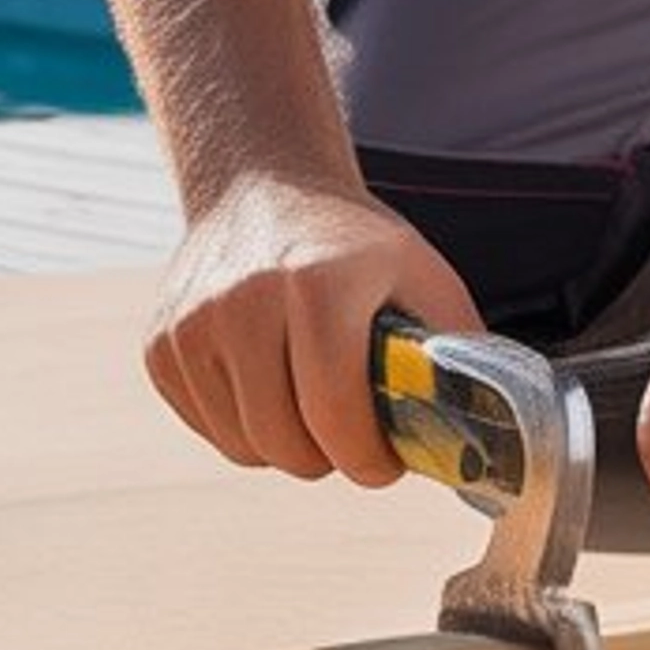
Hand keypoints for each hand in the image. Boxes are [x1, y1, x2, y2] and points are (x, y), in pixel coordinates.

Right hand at [145, 175, 481, 487]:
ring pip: (244, 445)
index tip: (384, 462)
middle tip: (351, 435)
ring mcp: (192, 324)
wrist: (261, 186)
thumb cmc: (352, 243)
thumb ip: (456, 350)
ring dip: (284, 444)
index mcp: (318, 283)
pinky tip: (267, 381)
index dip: (367, 460)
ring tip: (310, 399)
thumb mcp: (421, 275)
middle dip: (329, 457)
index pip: (334, 414)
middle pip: (285, 442)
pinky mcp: (160, 345)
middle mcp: (245, 300)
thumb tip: (488, 431)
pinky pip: (208, 428)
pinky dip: (242, 425)